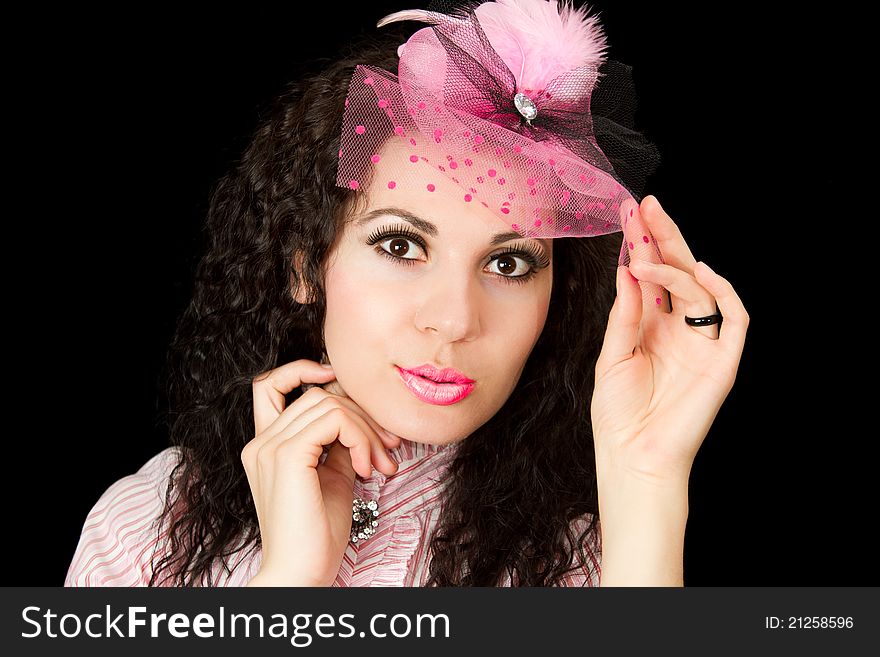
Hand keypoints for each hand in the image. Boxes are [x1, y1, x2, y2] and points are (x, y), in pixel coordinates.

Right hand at [242, 359, 400, 585]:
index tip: (344, 387)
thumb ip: (338, 444)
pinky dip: (360, 437)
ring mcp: (269, 447)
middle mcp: (261, 442)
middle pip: (318, 394)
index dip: (304, 370)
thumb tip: (361, 419)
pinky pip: (334, 420)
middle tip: (389, 449)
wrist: (302, 574)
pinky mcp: (287, 456)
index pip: (271, 384)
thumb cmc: (318, 534)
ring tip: (382, 465)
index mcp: (265, 446)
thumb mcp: (333, 477)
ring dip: (367, 430)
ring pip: (329, 403)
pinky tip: (366, 469)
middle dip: (362, 416)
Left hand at [591, 195, 749, 484]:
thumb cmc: (618, 414)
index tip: (628, 213)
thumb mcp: (613, 355)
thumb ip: (625, 313)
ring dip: (674, 267)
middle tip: (646, 206)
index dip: (642, 245)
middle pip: (678, 273)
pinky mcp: (723, 362)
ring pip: (700, 290)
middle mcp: (678, 330)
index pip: (650, 276)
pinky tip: (701, 272)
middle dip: (663, 238)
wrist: (633, 457)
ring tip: (646, 253)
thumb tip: (628, 268)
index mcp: (651, 328)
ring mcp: (703, 345)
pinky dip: (723, 293)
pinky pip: (735, 320)